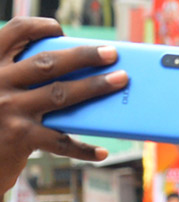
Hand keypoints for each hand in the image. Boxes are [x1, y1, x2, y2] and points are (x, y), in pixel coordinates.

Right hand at [0, 18, 126, 192]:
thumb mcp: (1, 90)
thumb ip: (24, 79)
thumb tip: (78, 74)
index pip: (14, 32)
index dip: (39, 26)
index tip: (61, 29)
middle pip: (48, 63)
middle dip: (83, 56)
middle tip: (112, 53)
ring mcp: (9, 108)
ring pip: (60, 94)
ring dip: (94, 87)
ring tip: (120, 81)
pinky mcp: (20, 137)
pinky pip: (60, 141)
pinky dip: (83, 149)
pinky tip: (102, 152)